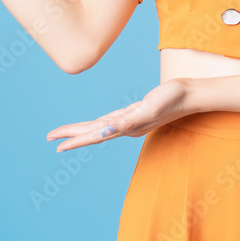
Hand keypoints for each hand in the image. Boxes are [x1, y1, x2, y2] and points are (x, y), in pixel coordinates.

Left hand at [46, 78, 194, 151]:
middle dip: (71, 135)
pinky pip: (111, 121)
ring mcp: (131, 121)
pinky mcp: (135, 113)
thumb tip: (104, 132)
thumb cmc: (172, 100)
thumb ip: (127, 122)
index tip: (56, 146)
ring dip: (82, 130)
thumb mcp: (148, 109)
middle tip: (49, 138)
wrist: (190, 94)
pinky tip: (96, 125)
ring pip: (99, 127)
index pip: (94, 135)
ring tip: (65, 133)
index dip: (75, 140)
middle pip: (92, 132)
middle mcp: (125, 127)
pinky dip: (99, 124)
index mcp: (125, 127)